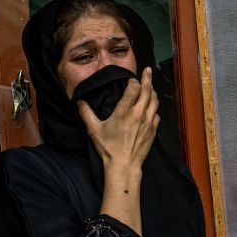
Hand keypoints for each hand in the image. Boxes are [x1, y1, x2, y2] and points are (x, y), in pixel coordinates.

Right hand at [82, 68, 158, 235]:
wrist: (124, 165)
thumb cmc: (108, 148)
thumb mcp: (94, 130)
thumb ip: (86, 114)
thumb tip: (79, 102)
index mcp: (124, 111)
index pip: (134, 88)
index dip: (134, 81)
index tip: (131, 79)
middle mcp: (138, 114)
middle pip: (147, 90)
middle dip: (147, 78)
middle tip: (148, 70)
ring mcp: (148, 122)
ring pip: (155, 101)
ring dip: (153, 92)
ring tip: (150, 86)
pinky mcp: (153, 130)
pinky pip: (157, 114)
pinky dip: (154, 107)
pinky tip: (151, 107)